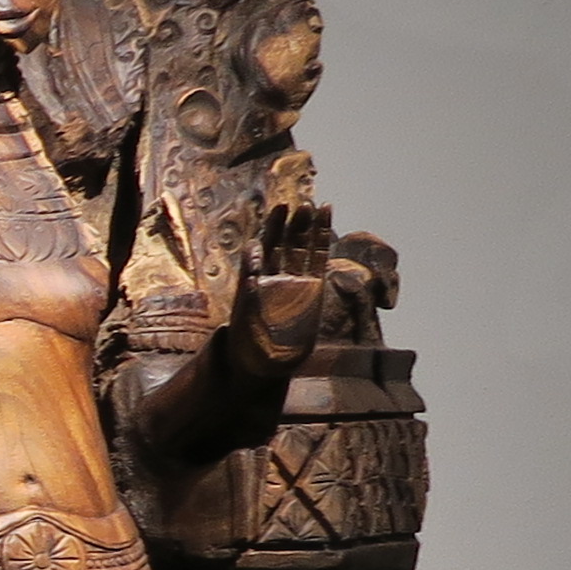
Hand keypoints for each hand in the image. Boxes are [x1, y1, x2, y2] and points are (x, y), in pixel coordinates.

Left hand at [235, 199, 335, 363]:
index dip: (267, 233)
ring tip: (311, 205)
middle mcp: (273, 278)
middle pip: (280, 244)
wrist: (268, 365)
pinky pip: (318, 258)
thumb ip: (249, 298)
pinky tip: (325, 216)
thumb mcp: (245, 323)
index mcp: (254, 283)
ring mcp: (294, 281)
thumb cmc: (249, 346)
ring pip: (299, 247)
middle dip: (287, 225)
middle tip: (296, 205)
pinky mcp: (313, 288)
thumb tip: (249, 275)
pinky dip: (321, 238)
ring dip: (304, 227)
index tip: (276, 214)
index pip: (260, 251)